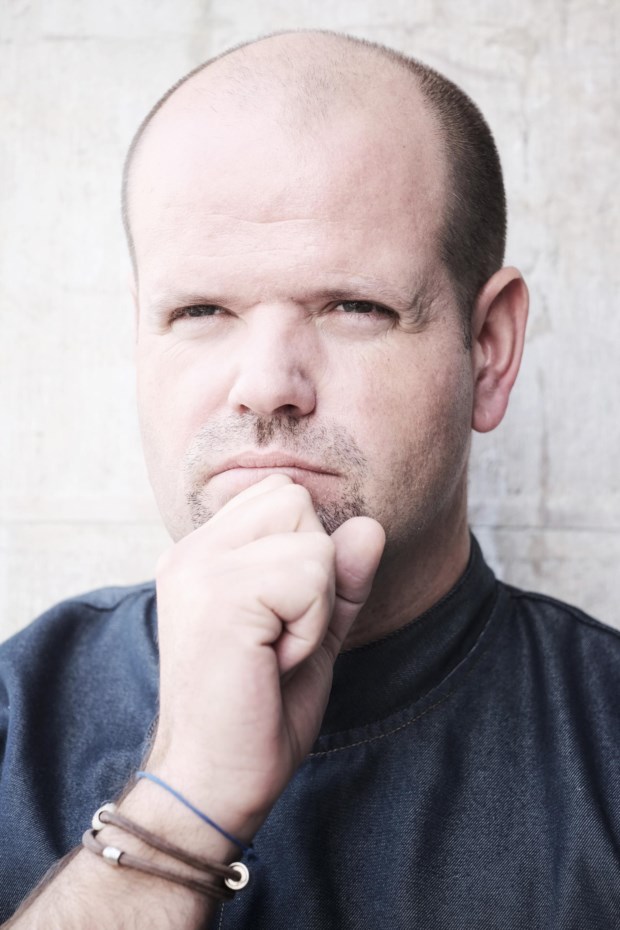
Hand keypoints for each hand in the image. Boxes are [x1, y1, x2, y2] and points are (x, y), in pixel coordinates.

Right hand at [148, 474, 384, 836]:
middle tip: (277, 634)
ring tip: (275, 649)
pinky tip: (274, 662)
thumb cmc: (257, 711)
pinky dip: (312, 626)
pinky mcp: (220, 594)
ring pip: (312, 538)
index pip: (280, 495)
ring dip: (314, 603)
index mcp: (202, 553)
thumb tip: (371, 526)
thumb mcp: (312, 632)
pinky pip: (312, 575)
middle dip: (311, 569)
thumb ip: (340, 579)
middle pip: (295, 500)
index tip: (275, 620)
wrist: (212, 782)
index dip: (303, 553)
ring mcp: (200, 568)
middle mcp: (192, 550)